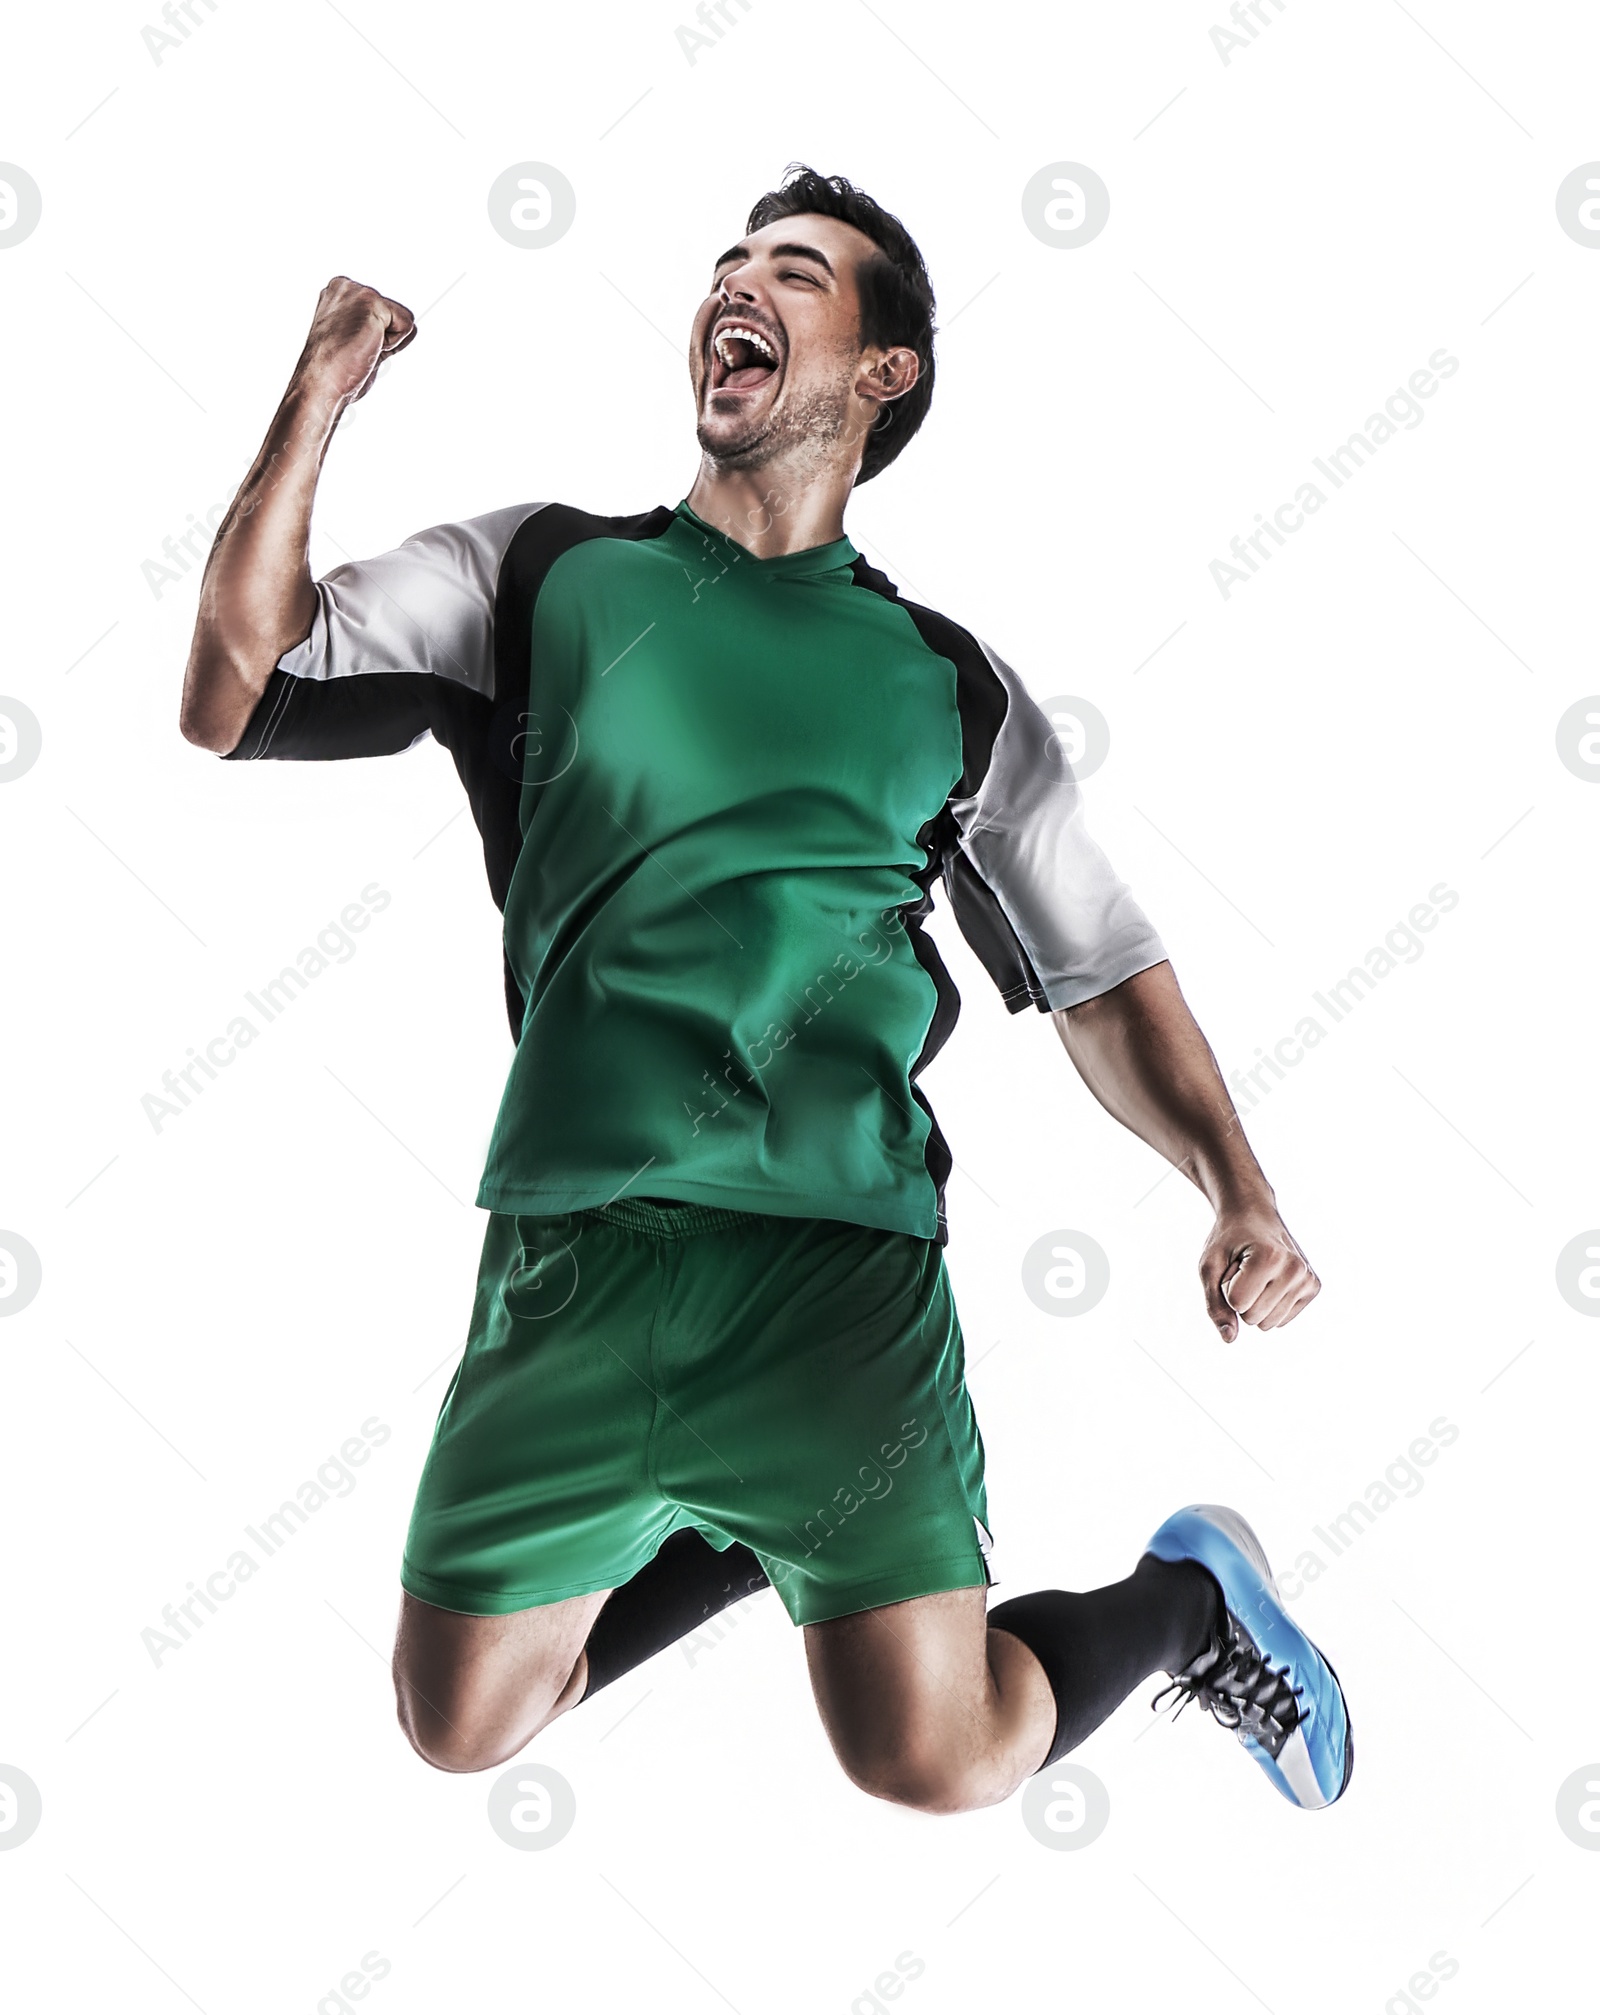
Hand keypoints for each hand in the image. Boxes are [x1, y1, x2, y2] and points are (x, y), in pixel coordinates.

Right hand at [294, 275, 416, 408]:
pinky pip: (407, 325)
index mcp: (339, 293)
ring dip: (389, 342)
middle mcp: (346, 286)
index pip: (384, 311)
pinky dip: (393, 344)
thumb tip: (411, 326)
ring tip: (361, 348)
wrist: (322, 383)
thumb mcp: (359, 341)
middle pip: (395, 313)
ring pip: (403, 318)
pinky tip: (368, 346)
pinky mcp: (371, 302)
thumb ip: (379, 328)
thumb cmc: (337, 371)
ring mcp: (357, 291)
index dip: (378, 337)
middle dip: (384, 338)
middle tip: (357, 350)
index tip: (352, 346)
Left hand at [1199, 1202, 1318, 1341]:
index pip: (1237, 1304)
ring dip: (1255, 1302)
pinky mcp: (1313, 1287)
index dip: (1226, 1286)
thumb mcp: (1209, 1266)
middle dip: (1240, 1297)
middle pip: (1253, 1317)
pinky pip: (1281, 1320)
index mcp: (1270, 1258)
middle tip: (1244, 1268)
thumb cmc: (1228, 1239)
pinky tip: (1271, 1279)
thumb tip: (1230, 1338)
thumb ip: (1214, 1304)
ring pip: (1267, 1323)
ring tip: (1257, 1273)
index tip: (1234, 1263)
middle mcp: (1295, 1268)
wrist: (1253, 1213)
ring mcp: (1308, 1278)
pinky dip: (1269, 1305)